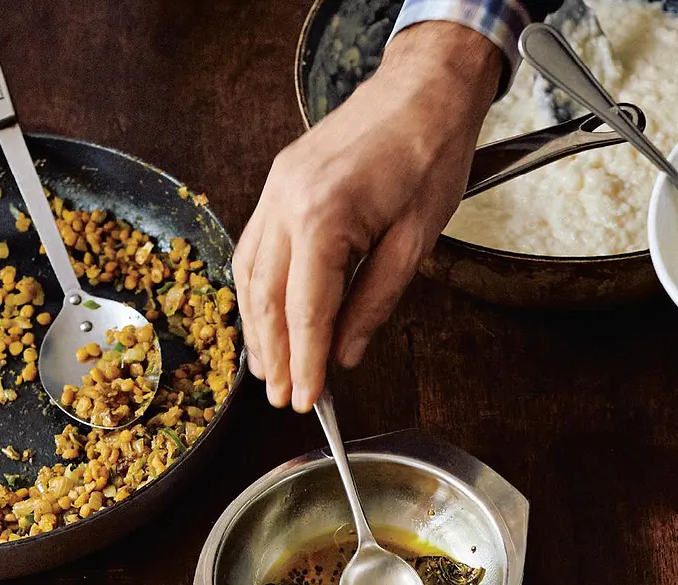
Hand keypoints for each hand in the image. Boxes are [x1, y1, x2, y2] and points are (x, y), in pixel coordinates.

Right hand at [233, 21, 501, 410]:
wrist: (421, 90)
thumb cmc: (428, 156)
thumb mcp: (415, 241)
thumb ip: (375, 302)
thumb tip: (347, 352)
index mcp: (324, 216)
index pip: (306, 310)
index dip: (306, 362)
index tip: (308, 401)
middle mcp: (287, 202)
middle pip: (266, 297)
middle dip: (275, 355)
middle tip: (284, 399)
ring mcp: (276, 189)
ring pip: (249, 274)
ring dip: (257, 328)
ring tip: (270, 371)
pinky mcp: (278, 184)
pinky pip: (254, 248)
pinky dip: (256, 291)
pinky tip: (265, 319)